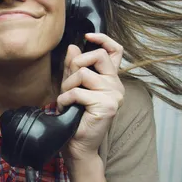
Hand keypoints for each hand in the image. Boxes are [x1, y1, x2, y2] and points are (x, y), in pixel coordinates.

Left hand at [57, 33, 124, 161]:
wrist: (77, 145)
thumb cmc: (74, 117)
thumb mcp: (71, 87)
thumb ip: (72, 67)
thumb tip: (73, 47)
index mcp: (110, 79)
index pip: (115, 50)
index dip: (103, 39)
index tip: (88, 36)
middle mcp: (116, 85)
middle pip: (97, 56)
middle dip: (75, 65)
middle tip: (68, 84)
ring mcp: (114, 95)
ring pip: (84, 74)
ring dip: (67, 87)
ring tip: (66, 100)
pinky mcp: (107, 105)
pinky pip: (78, 91)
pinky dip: (65, 99)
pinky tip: (66, 109)